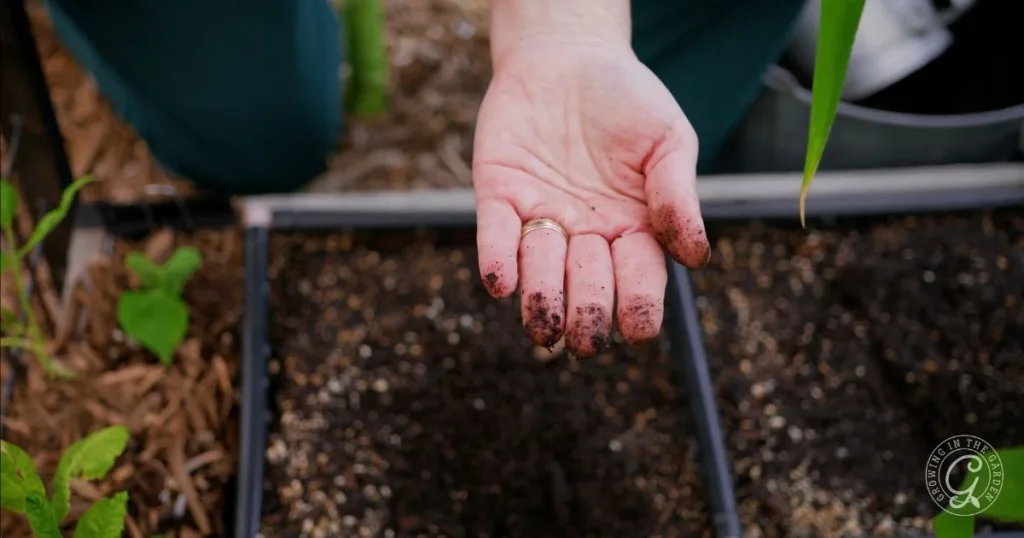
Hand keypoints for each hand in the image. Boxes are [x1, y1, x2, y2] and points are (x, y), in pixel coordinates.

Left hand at [473, 33, 710, 356]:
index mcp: (633, 229)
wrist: (569, 55)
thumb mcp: (667, 140)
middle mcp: (585, 234)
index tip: (638, 330)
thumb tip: (696, 256)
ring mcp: (540, 217)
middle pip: (586, 285)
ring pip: (540, 270)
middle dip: (586, 313)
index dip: (637, 306)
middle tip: (585, 339)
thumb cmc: (627, 101)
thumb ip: (677, 194)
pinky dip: (497, 259)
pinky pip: (496, 235)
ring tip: (543, 326)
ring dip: (541, 298)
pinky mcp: (499, 196)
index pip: (637, 278)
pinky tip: (501, 282)